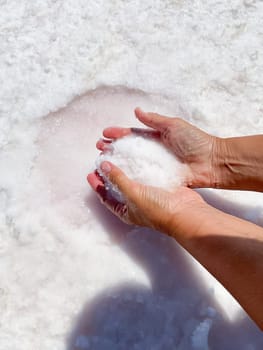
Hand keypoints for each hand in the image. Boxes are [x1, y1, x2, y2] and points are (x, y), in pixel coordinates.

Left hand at [87, 161, 209, 238]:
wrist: (185, 211)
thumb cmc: (157, 209)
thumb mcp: (133, 194)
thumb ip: (118, 179)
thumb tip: (103, 165)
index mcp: (126, 211)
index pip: (106, 198)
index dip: (97, 186)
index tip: (90, 172)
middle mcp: (136, 203)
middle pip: (117, 187)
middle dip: (109, 175)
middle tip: (102, 160)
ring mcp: (148, 194)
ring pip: (131, 179)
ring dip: (123, 168)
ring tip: (117, 155)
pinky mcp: (160, 186)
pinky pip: (145, 174)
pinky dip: (139, 166)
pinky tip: (135, 155)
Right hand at [97, 108, 219, 188]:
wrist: (210, 162)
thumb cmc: (195, 142)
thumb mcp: (174, 125)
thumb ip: (155, 120)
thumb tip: (136, 111)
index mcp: (156, 137)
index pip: (133, 134)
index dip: (119, 133)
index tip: (105, 133)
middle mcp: (153, 151)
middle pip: (129, 149)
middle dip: (113, 147)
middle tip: (99, 147)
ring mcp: (155, 166)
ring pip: (133, 163)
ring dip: (118, 161)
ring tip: (103, 160)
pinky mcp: (159, 178)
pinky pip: (143, 177)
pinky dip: (130, 176)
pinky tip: (118, 176)